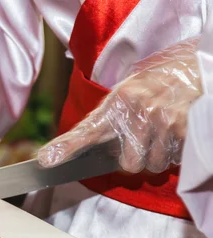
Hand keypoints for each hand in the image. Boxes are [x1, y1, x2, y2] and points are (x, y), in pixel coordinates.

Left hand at [37, 38, 202, 172]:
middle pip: (127, 164)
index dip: (65, 148)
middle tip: (142, 138)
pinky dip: (174, 152)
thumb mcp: (126, 94)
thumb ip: (105, 121)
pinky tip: (175, 132)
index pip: (87, 131)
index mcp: (118, 102)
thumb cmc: (156, 85)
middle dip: (134, 158)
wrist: (194, 69)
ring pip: (151, 165)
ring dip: (156, 156)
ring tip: (161, 132)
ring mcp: (163, 121)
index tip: (45, 160)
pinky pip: (172, 160)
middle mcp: (138, 112)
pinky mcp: (184, 130)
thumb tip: (73, 150)